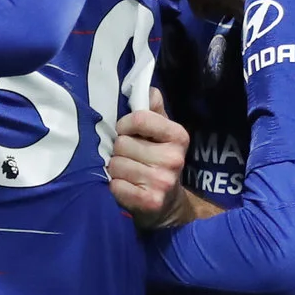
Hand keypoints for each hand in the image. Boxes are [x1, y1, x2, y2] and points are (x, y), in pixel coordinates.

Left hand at [108, 96, 189, 227]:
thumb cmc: (158, 161)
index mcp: (178, 136)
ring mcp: (163, 182)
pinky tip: (126, 188)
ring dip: (116, 170)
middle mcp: (174, 158)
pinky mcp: (150, 201)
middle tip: (130, 158)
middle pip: (122, 143)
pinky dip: (116, 187)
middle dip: (120, 150)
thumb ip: (153, 110)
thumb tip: (149, 89)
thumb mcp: (161, 134)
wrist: (167, 205)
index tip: (126, 132)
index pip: (139, 118)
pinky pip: (116, 185)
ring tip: (128, 174)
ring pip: (116, 164)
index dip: (125, 124)